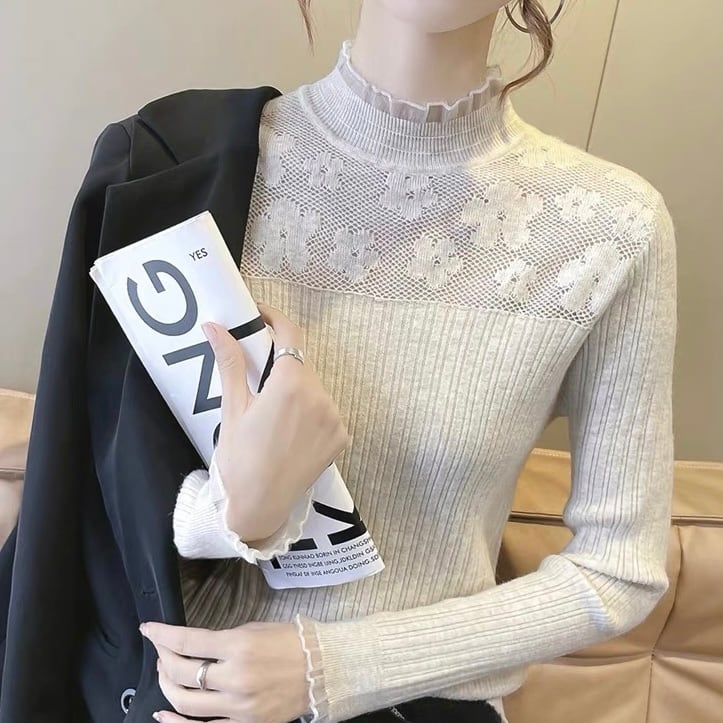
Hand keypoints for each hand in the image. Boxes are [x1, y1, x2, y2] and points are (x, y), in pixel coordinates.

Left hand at [141, 619, 309, 722]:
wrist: (322, 668)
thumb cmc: (291, 642)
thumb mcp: (255, 628)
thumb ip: (222, 639)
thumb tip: (192, 645)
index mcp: (239, 646)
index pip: (188, 641)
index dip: (162, 635)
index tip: (149, 629)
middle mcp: (235, 678)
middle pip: (181, 673)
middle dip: (164, 658)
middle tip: (162, 650)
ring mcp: (238, 706)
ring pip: (185, 704)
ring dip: (167, 687)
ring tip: (166, 675)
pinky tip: (164, 714)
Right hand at [203, 302, 348, 541]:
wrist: (259, 507)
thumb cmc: (239, 459)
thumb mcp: (232, 409)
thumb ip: (230, 363)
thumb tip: (214, 327)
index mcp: (291, 385)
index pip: (290, 335)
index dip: (275, 319)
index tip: (260, 315)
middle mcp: (320, 396)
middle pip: (300, 363)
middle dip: (280, 361)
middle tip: (256, 372)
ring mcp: (335, 417)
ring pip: (314, 386)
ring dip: (295, 387)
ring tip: (271, 410)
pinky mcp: (341, 436)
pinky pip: (325, 409)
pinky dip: (309, 410)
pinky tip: (289, 428)